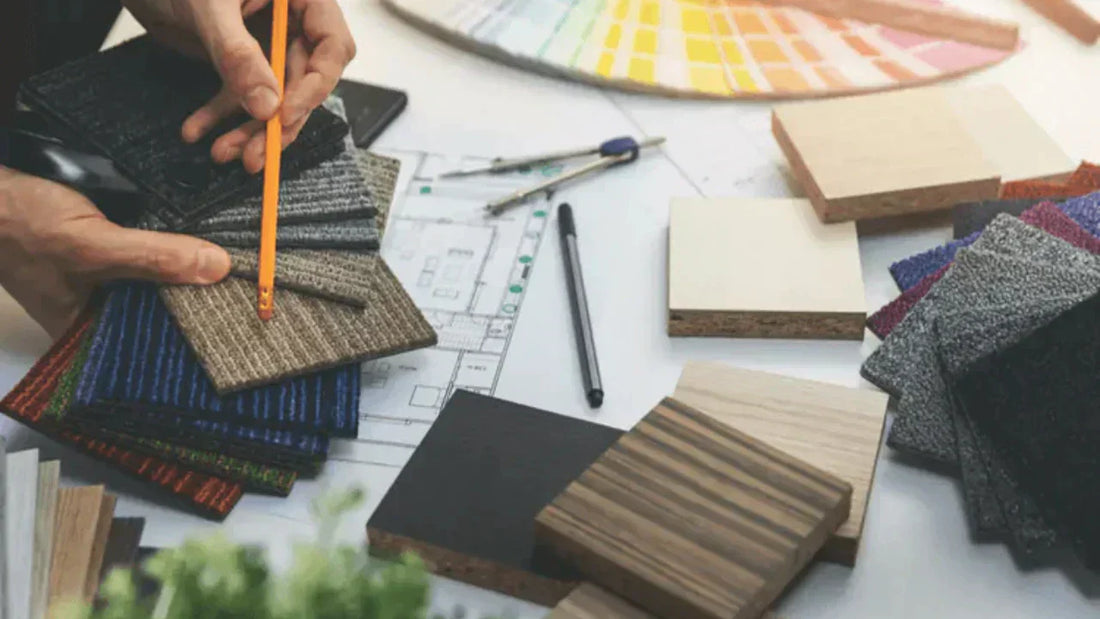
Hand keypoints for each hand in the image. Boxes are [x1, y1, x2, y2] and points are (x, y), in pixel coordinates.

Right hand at [0, 168, 230, 337]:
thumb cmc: (20, 223)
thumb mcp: (93, 244)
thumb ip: (152, 257)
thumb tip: (215, 267)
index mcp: (86, 333)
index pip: (153, 343)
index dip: (193, 332)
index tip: (235, 318)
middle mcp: (95, 316)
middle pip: (160, 314)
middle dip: (194, 301)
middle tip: (239, 290)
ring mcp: (100, 287)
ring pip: (156, 288)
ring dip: (182, 275)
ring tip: (224, 270)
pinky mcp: (106, 260)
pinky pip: (146, 263)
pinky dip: (166, 255)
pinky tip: (194, 248)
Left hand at [124, 0, 355, 173]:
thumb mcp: (210, 8)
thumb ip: (238, 55)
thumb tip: (266, 105)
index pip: (332, 46)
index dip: (316, 85)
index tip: (286, 114)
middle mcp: (291, 19)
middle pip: (303, 80)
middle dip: (276, 121)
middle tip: (256, 153)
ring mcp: (268, 40)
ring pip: (274, 95)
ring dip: (248, 128)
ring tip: (223, 151)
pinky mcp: (242, 57)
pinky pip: (241, 92)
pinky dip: (219, 114)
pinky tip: (198, 129)